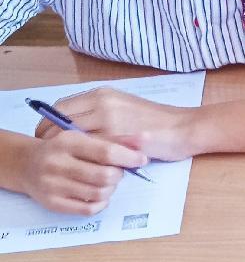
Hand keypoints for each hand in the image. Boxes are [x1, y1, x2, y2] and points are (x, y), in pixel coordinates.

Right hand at [20, 125, 147, 215]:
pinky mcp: (52, 203)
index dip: (128, 157)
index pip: (105, 152)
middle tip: (117, 171)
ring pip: (99, 193)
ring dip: (111, 189)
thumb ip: (113, 138)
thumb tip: (145, 140)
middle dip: (118, 174)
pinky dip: (101, 203)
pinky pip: (88, 209)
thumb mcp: (82, 137)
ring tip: (107, 182)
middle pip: (105, 176)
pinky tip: (99, 195)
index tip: (141, 159)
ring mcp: (53, 185)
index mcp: (67, 141)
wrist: (26, 164)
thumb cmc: (62, 149)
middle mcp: (57, 163)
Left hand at [37, 87, 194, 161]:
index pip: (61, 106)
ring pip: (72, 136)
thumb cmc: (156, 121)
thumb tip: (75, 125)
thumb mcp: (123, 107)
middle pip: (60, 120)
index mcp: (101, 94)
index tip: (43, 135)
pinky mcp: (118, 138)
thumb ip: (99, 112)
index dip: (46, 122)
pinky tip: (81, 167)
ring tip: (61, 162)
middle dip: (48, 137)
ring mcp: (109, 120)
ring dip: (63, 150)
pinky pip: (90, 150)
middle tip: (46, 152)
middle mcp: (102, 102)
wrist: (183, 128)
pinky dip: (81, 159)